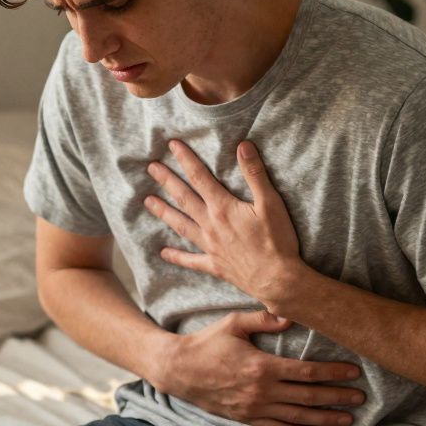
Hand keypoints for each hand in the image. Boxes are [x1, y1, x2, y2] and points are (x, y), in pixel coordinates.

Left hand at [144, 139, 305, 311]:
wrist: (277, 280)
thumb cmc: (277, 241)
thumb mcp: (271, 202)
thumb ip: (255, 173)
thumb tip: (243, 145)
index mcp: (222, 208)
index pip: (199, 177)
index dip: (185, 159)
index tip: (172, 145)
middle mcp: (210, 225)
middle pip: (183, 198)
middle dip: (167, 181)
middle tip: (151, 168)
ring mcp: (210, 246)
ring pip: (181, 225)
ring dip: (164, 212)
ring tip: (148, 202)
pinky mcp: (214, 265)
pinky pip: (191, 260)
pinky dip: (177, 256)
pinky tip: (164, 253)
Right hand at [153, 310, 364, 425]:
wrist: (178, 370)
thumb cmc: (206, 343)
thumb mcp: (233, 324)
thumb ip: (263, 318)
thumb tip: (290, 315)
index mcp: (263, 366)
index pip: (307, 371)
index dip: (333, 372)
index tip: (354, 372)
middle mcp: (262, 391)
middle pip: (309, 396)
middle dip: (337, 397)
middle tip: (360, 398)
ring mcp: (254, 407)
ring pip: (298, 416)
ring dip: (325, 417)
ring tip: (348, 418)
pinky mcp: (245, 418)